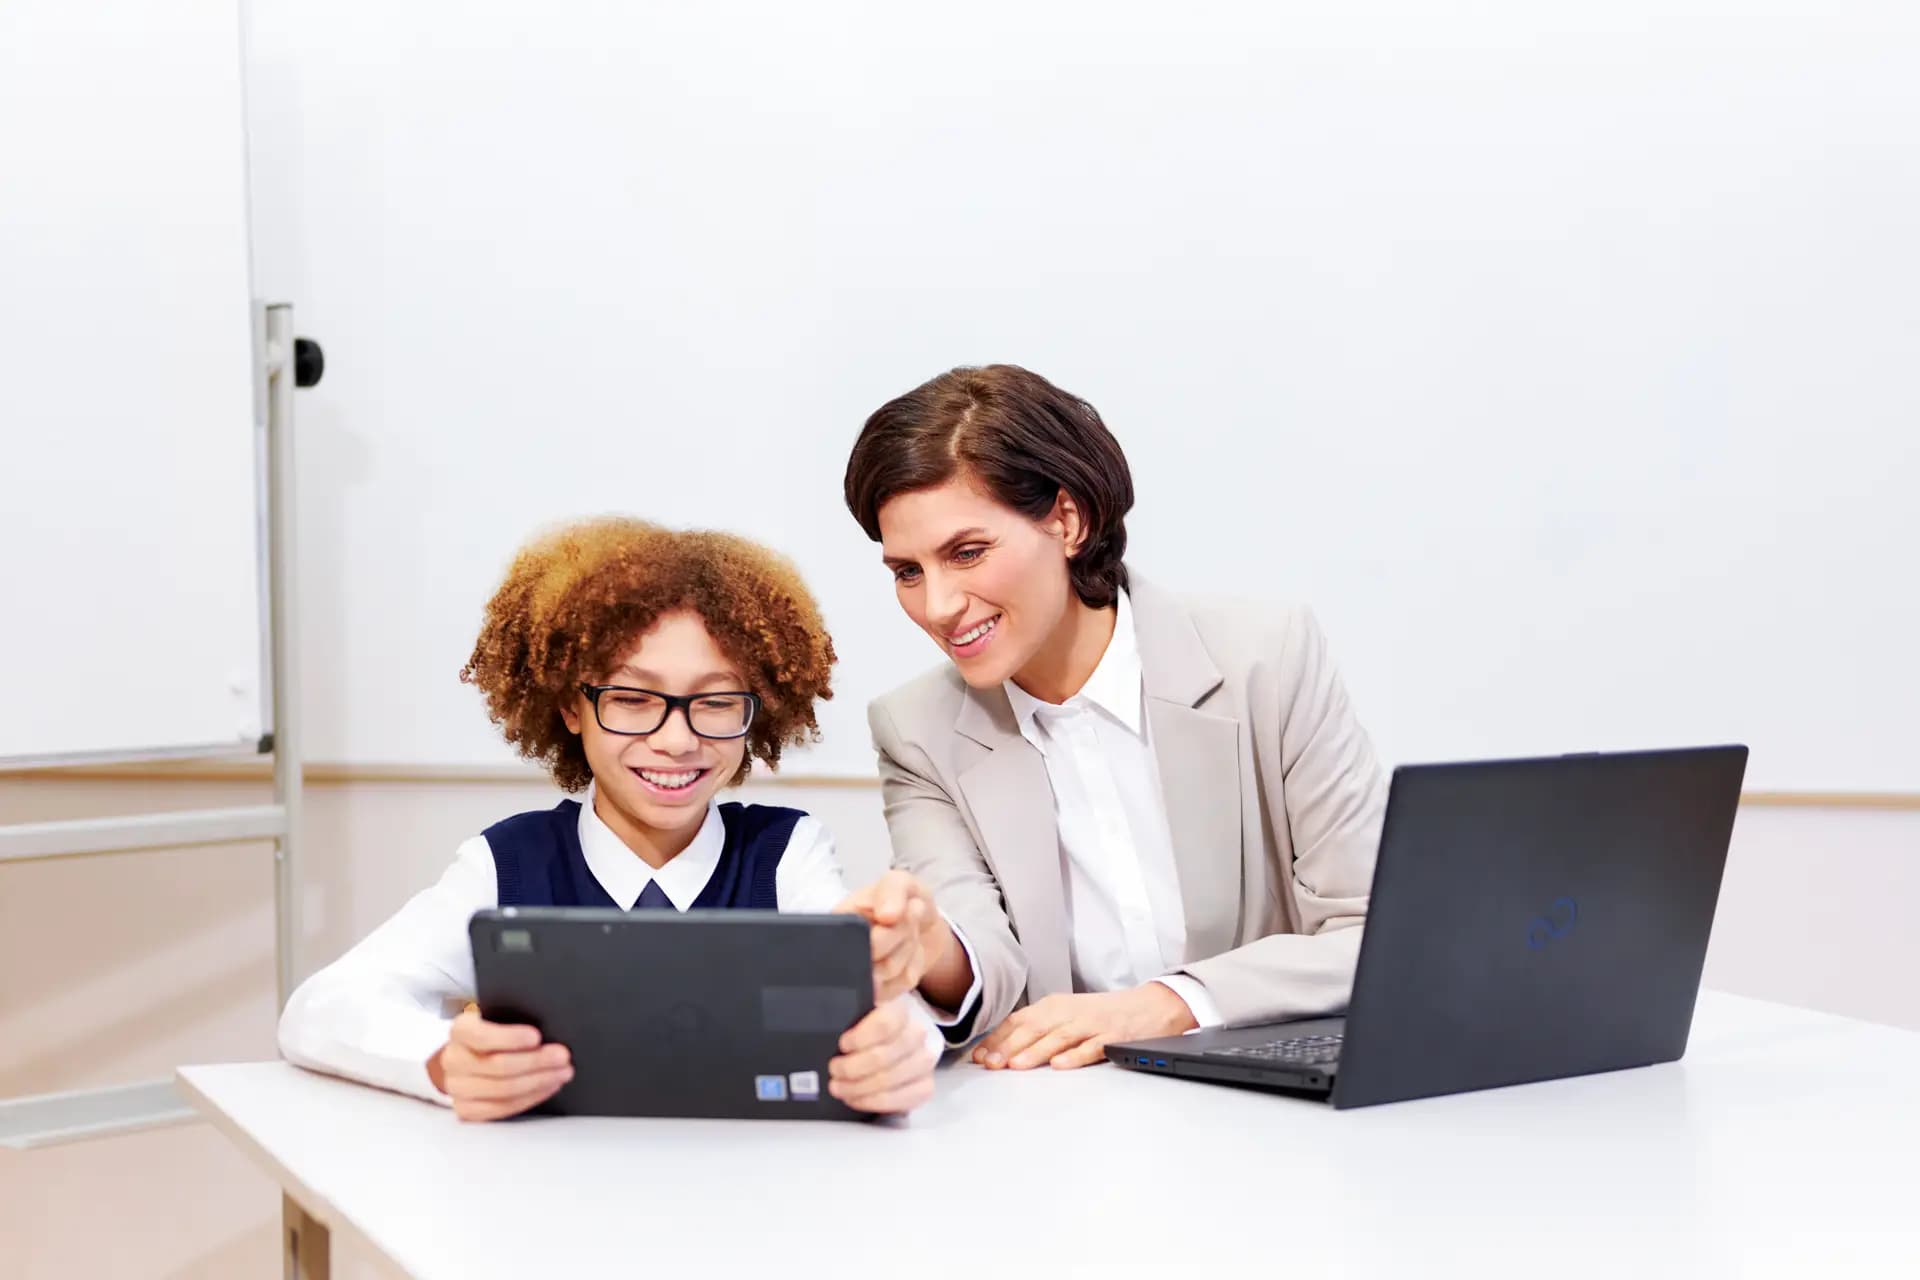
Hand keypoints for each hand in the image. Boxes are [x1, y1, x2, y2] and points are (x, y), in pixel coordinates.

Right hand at [427, 1008, 573, 1121]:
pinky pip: (501, 1109)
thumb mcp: (500, 1018)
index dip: (511, 1038)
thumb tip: (549, 1028)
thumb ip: (516, 1020)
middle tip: (562, 1056)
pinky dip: (529, 1098)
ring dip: (539, 1082)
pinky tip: (547, 1087)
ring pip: (502, 1091)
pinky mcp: (466, 1108)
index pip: (482, 1036)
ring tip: (562, 1073)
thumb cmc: (493, 1034)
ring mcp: (457, 1087)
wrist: (468, 1056)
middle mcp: (454, 1059)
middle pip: (498, 1066)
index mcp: (461, 1030)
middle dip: (536, 1062)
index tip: (537, 1036)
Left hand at [828, 997, 937, 1113]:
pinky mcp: (925, 1085)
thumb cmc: (865, 1027)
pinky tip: (858, 1098)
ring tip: (840, 1088)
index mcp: (899, 1010)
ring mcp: (923, 1061)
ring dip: (859, 1088)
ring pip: (892, 1080)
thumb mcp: (855, 1007)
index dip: (860, 1038)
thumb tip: (853, 988)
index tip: (842, 1044)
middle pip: (884, 1057)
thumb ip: (858, 1000)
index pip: (885, 1024)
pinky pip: (905, 1100)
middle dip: (852, 1068)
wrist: (884, 1042)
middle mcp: (916, 1034)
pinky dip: (875, 1103)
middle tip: (834, 1069)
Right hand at [834, 869, 953, 1003]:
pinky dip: (913, 965)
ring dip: (908, 948)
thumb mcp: (900, 883)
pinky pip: (901, 984)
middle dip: (900, 936)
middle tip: (903, 921)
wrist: (923, 925)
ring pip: (889, 972)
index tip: (892, 916)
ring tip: (905, 933)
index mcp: (838, 921)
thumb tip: (886, 915)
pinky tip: (908, 952)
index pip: (853, 939)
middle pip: (874, 956)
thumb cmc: (902, 901)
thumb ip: (892, 889)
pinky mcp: (879, 992)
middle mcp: (841, 952)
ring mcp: (859, 976)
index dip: (881, 931)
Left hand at [972, 984, 1197, 1070]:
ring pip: (1058, 1038)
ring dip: (1034, 1052)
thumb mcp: (1066, 1014)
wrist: (1149, 1006)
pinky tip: (1060, 1065)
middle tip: (989, 1064)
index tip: (978, 1057)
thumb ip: (1038, 1029)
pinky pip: (1091, 1048)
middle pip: (1034, 1029)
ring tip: (1015, 1065)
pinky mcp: (1112, 1037)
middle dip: (1008, 1047)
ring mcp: (1091, 1025)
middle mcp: (1069, 1013)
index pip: (1019, 1021)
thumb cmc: (1103, 1013)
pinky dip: (1075, 1056)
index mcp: (1054, 1006)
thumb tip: (1003, 1049)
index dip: (997, 1039)